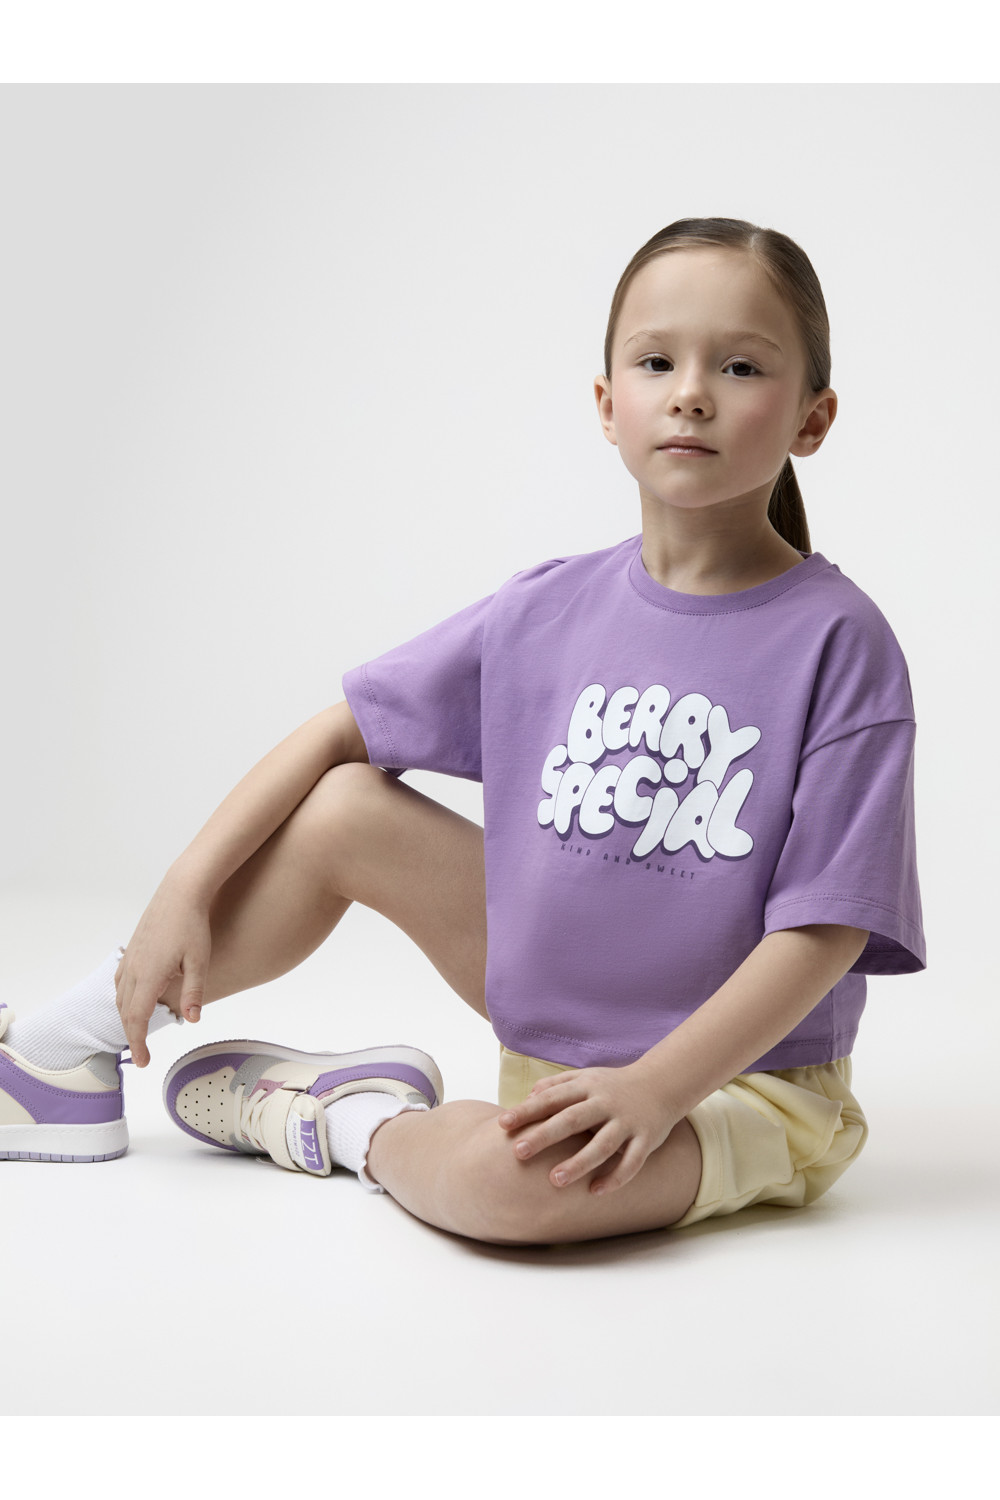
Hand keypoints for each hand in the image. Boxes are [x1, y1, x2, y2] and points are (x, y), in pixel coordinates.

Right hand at [115, 876, 211, 1066]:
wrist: (181, 891)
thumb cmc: (193, 924)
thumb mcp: (199, 960)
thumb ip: (194, 992)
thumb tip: (192, 1020)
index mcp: (149, 975)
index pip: (137, 1018)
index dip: (138, 1043)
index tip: (143, 1061)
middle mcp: (134, 968)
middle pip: (125, 1011)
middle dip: (131, 1035)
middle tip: (141, 1054)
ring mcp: (131, 956)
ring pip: (119, 995)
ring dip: (125, 1016)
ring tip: (136, 1031)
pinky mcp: (133, 948)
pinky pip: (120, 979)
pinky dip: (123, 997)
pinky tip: (132, 999)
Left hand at [496, 1060, 680, 1195]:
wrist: (663, 1082)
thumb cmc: (614, 1085)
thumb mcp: (586, 1078)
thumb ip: (556, 1086)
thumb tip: (527, 1098)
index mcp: (587, 1087)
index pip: (552, 1098)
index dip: (527, 1110)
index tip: (502, 1124)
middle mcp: (606, 1102)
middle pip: (572, 1119)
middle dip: (545, 1135)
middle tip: (519, 1152)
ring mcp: (627, 1121)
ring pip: (602, 1144)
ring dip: (579, 1162)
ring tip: (554, 1181)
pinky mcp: (646, 1138)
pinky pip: (632, 1161)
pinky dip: (615, 1177)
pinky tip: (595, 1192)